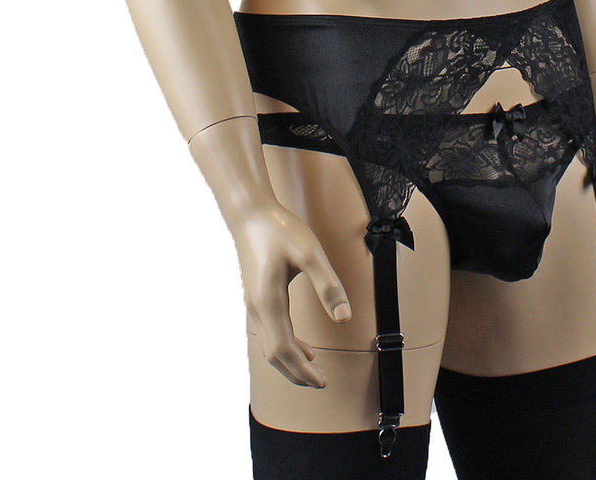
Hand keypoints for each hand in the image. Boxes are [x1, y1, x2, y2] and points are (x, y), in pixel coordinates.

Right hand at [231, 200, 351, 387]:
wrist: (250, 212)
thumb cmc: (281, 230)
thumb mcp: (310, 254)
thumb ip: (327, 285)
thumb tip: (344, 318)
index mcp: (269, 302)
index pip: (284, 350)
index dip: (302, 371)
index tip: (322, 382)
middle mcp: (257, 308)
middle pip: (274, 354)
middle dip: (296, 373)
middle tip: (320, 383)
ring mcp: (254, 303)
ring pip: (270, 344)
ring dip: (290, 361)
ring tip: (312, 370)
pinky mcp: (256, 295)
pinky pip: (269, 331)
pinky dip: (284, 345)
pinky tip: (301, 345)